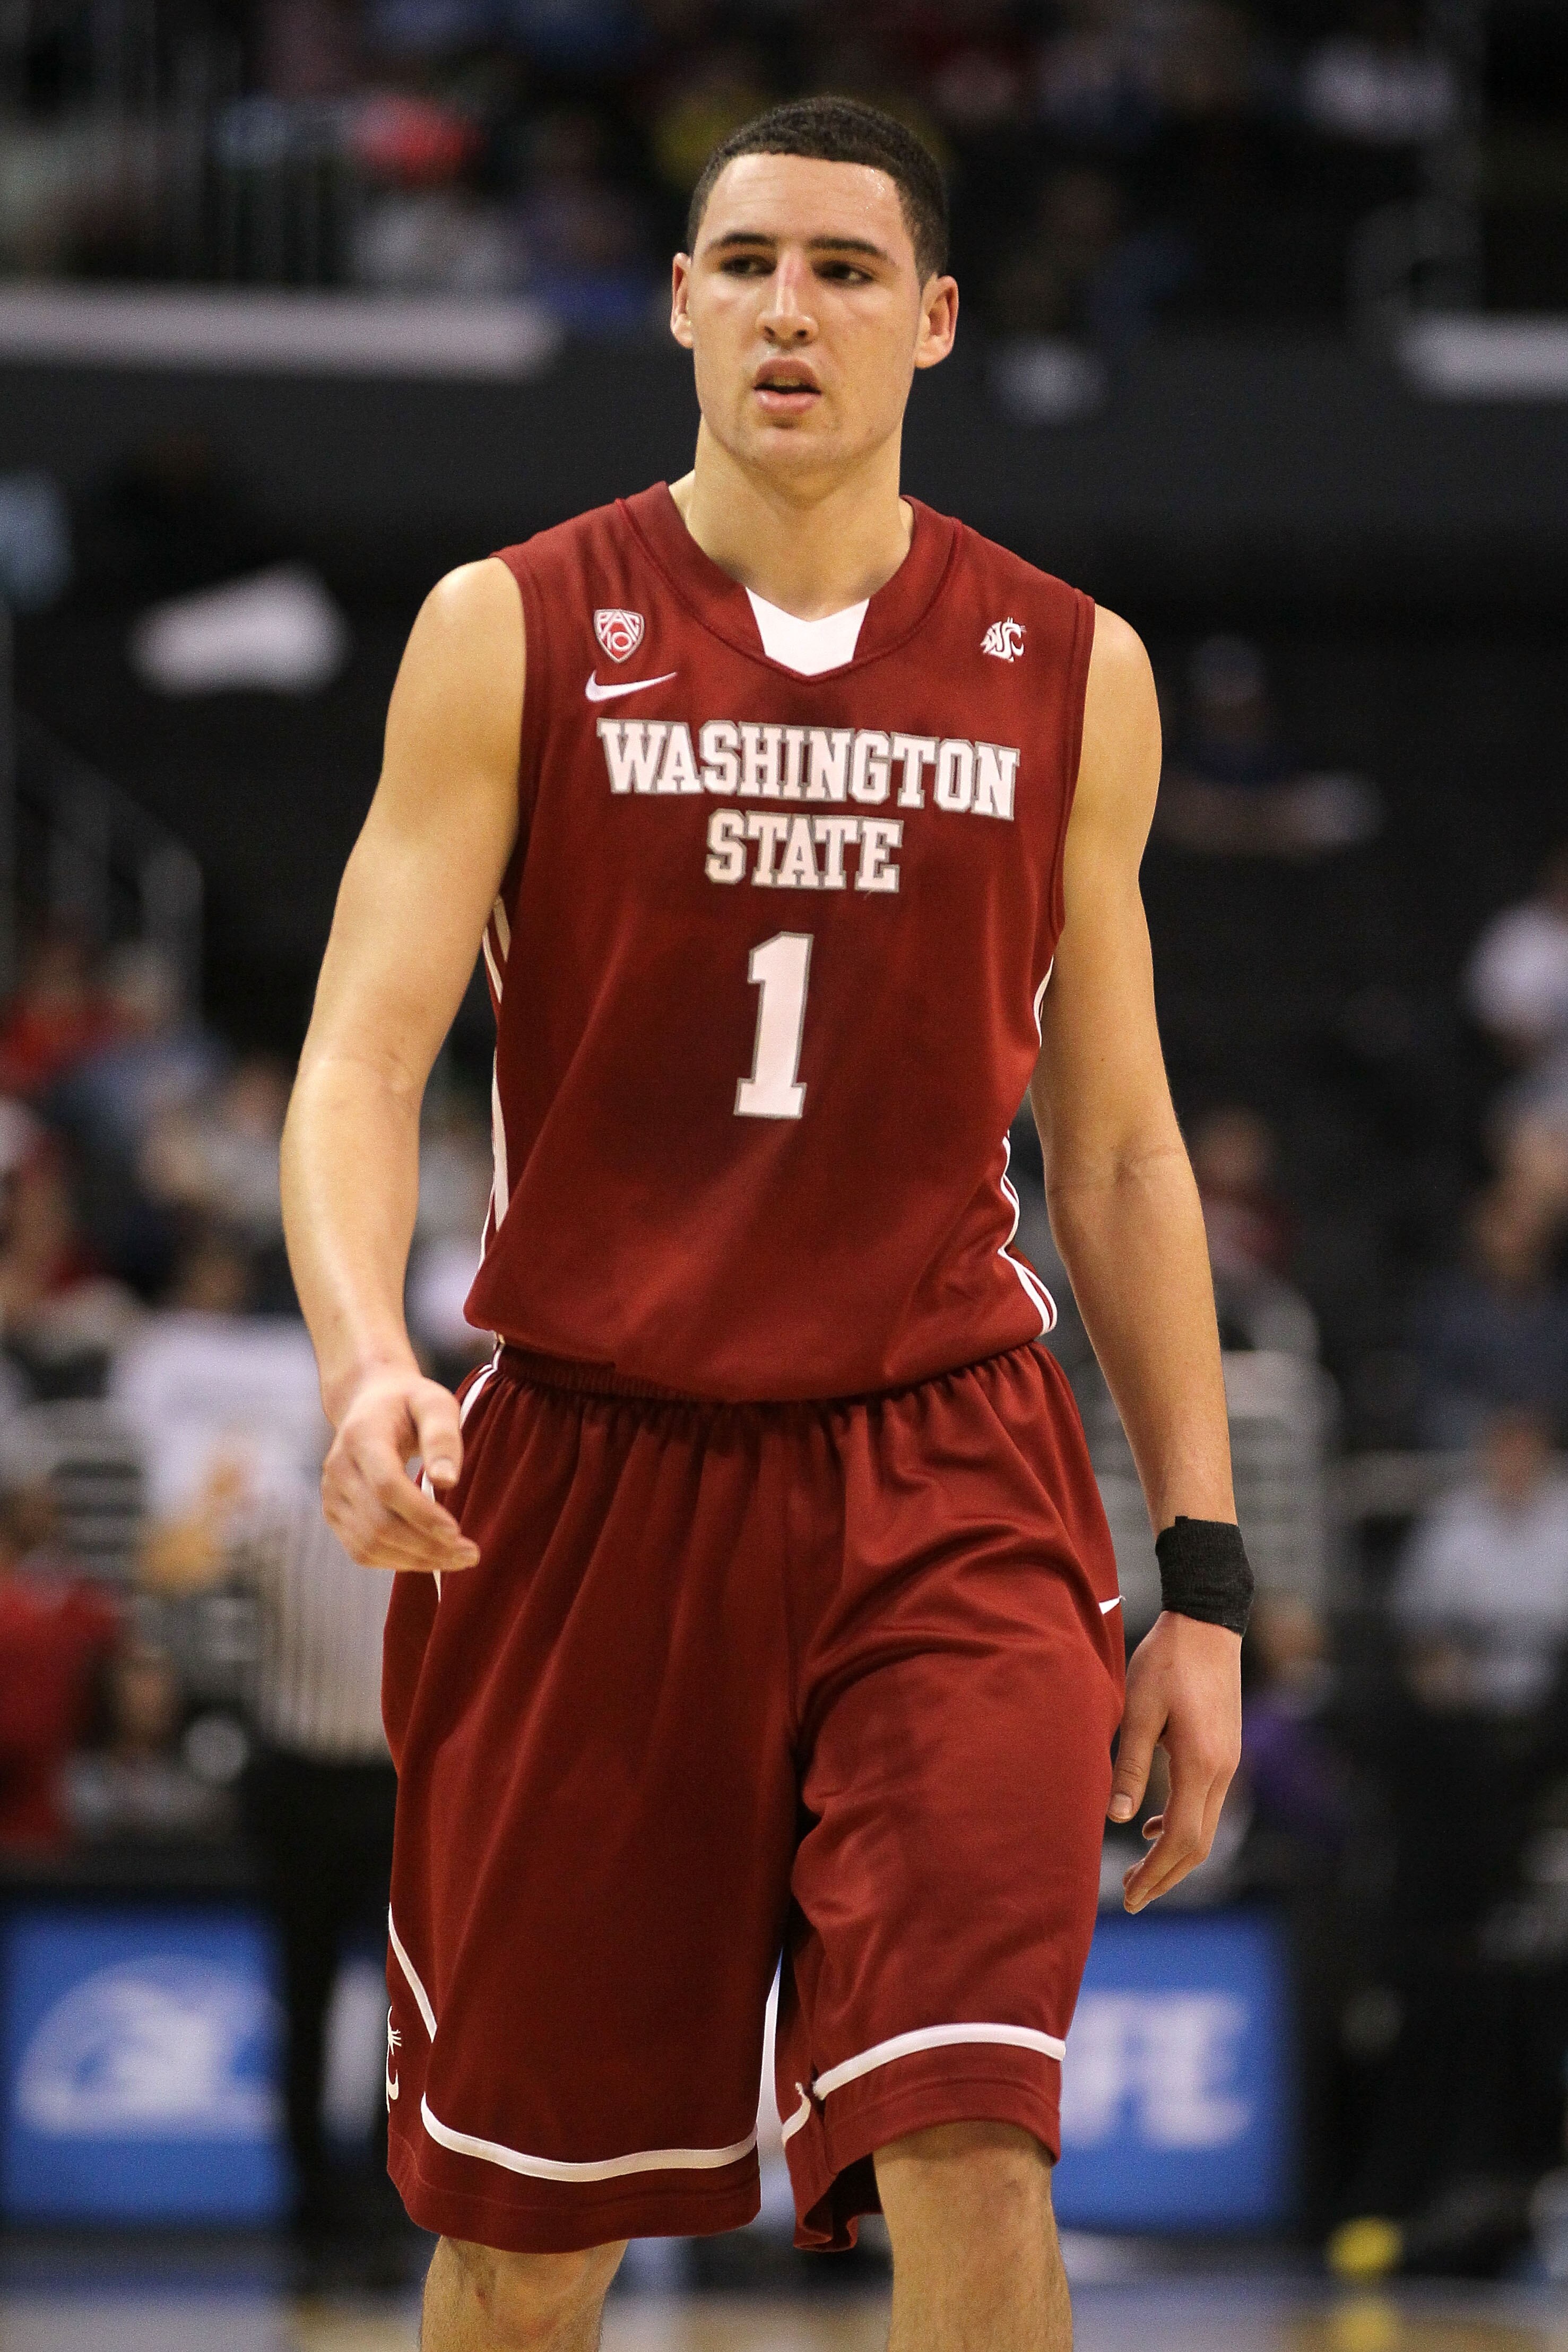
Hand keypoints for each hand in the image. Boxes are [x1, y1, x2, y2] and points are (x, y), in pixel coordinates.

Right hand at [322, 1365, 480, 1573]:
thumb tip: (447, 1482)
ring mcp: (331, 1494)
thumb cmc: (410, 1403)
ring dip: (416, 1560)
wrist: (370, 1402)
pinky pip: (362, 1551)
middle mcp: (338, 1468)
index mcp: (361, 1437)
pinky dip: (398, 1561)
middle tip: (470, 1554)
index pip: (387, 1485)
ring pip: (369, 1545)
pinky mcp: (334, 1513)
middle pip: (379, 1523)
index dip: (421, 1514)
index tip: (457, 1531)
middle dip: (427, 1546)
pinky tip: (429, 1557)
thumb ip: (443, 1437)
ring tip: (456, 1559)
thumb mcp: (436, 1403)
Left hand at [1108, 1611, 1240, 1912]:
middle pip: (1199, 1845)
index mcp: (1201, 1764)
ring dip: (1173, 1855)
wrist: (1207, 1623)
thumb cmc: (1166, 1660)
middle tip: (1130, 1898)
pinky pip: (1207, 1805)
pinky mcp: (1225, 1752)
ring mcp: (1229, 1762)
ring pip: (1205, 1828)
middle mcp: (1223, 1771)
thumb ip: (1131, 1766)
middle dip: (1165, 1876)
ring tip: (1136, 1871)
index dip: (1157, 1873)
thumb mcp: (1140, 1710)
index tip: (1129, 1894)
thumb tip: (1119, 1820)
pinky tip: (1154, 1825)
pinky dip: (1182, 1826)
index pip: (1182, 1839)